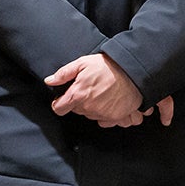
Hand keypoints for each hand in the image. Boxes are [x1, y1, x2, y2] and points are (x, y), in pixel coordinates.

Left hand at [45, 52, 171, 127]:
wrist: (134, 71)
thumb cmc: (109, 66)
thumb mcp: (82, 63)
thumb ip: (63, 74)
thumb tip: (50, 81)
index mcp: (79, 95)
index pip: (59, 108)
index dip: (59, 103)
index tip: (63, 99)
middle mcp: (90, 107)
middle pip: (76, 111)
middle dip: (79, 102)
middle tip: (88, 89)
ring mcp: (104, 114)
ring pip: (91, 115)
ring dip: (93, 108)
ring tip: (101, 94)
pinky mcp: (118, 117)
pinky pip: (106, 122)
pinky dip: (107, 115)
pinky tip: (110, 103)